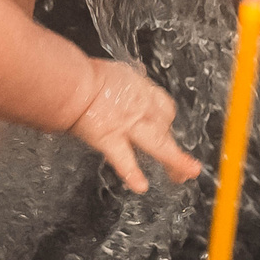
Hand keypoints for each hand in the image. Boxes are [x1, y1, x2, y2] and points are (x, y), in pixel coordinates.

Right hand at [69, 62, 202, 192]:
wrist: (71, 84)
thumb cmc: (83, 76)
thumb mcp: (113, 73)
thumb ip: (124, 80)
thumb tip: (133, 75)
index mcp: (139, 91)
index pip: (164, 107)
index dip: (167, 121)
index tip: (167, 131)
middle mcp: (138, 109)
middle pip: (166, 129)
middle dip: (177, 147)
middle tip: (188, 167)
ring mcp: (127, 126)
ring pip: (158, 144)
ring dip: (174, 161)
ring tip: (184, 175)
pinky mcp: (110, 138)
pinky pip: (124, 159)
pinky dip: (132, 174)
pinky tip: (141, 186)